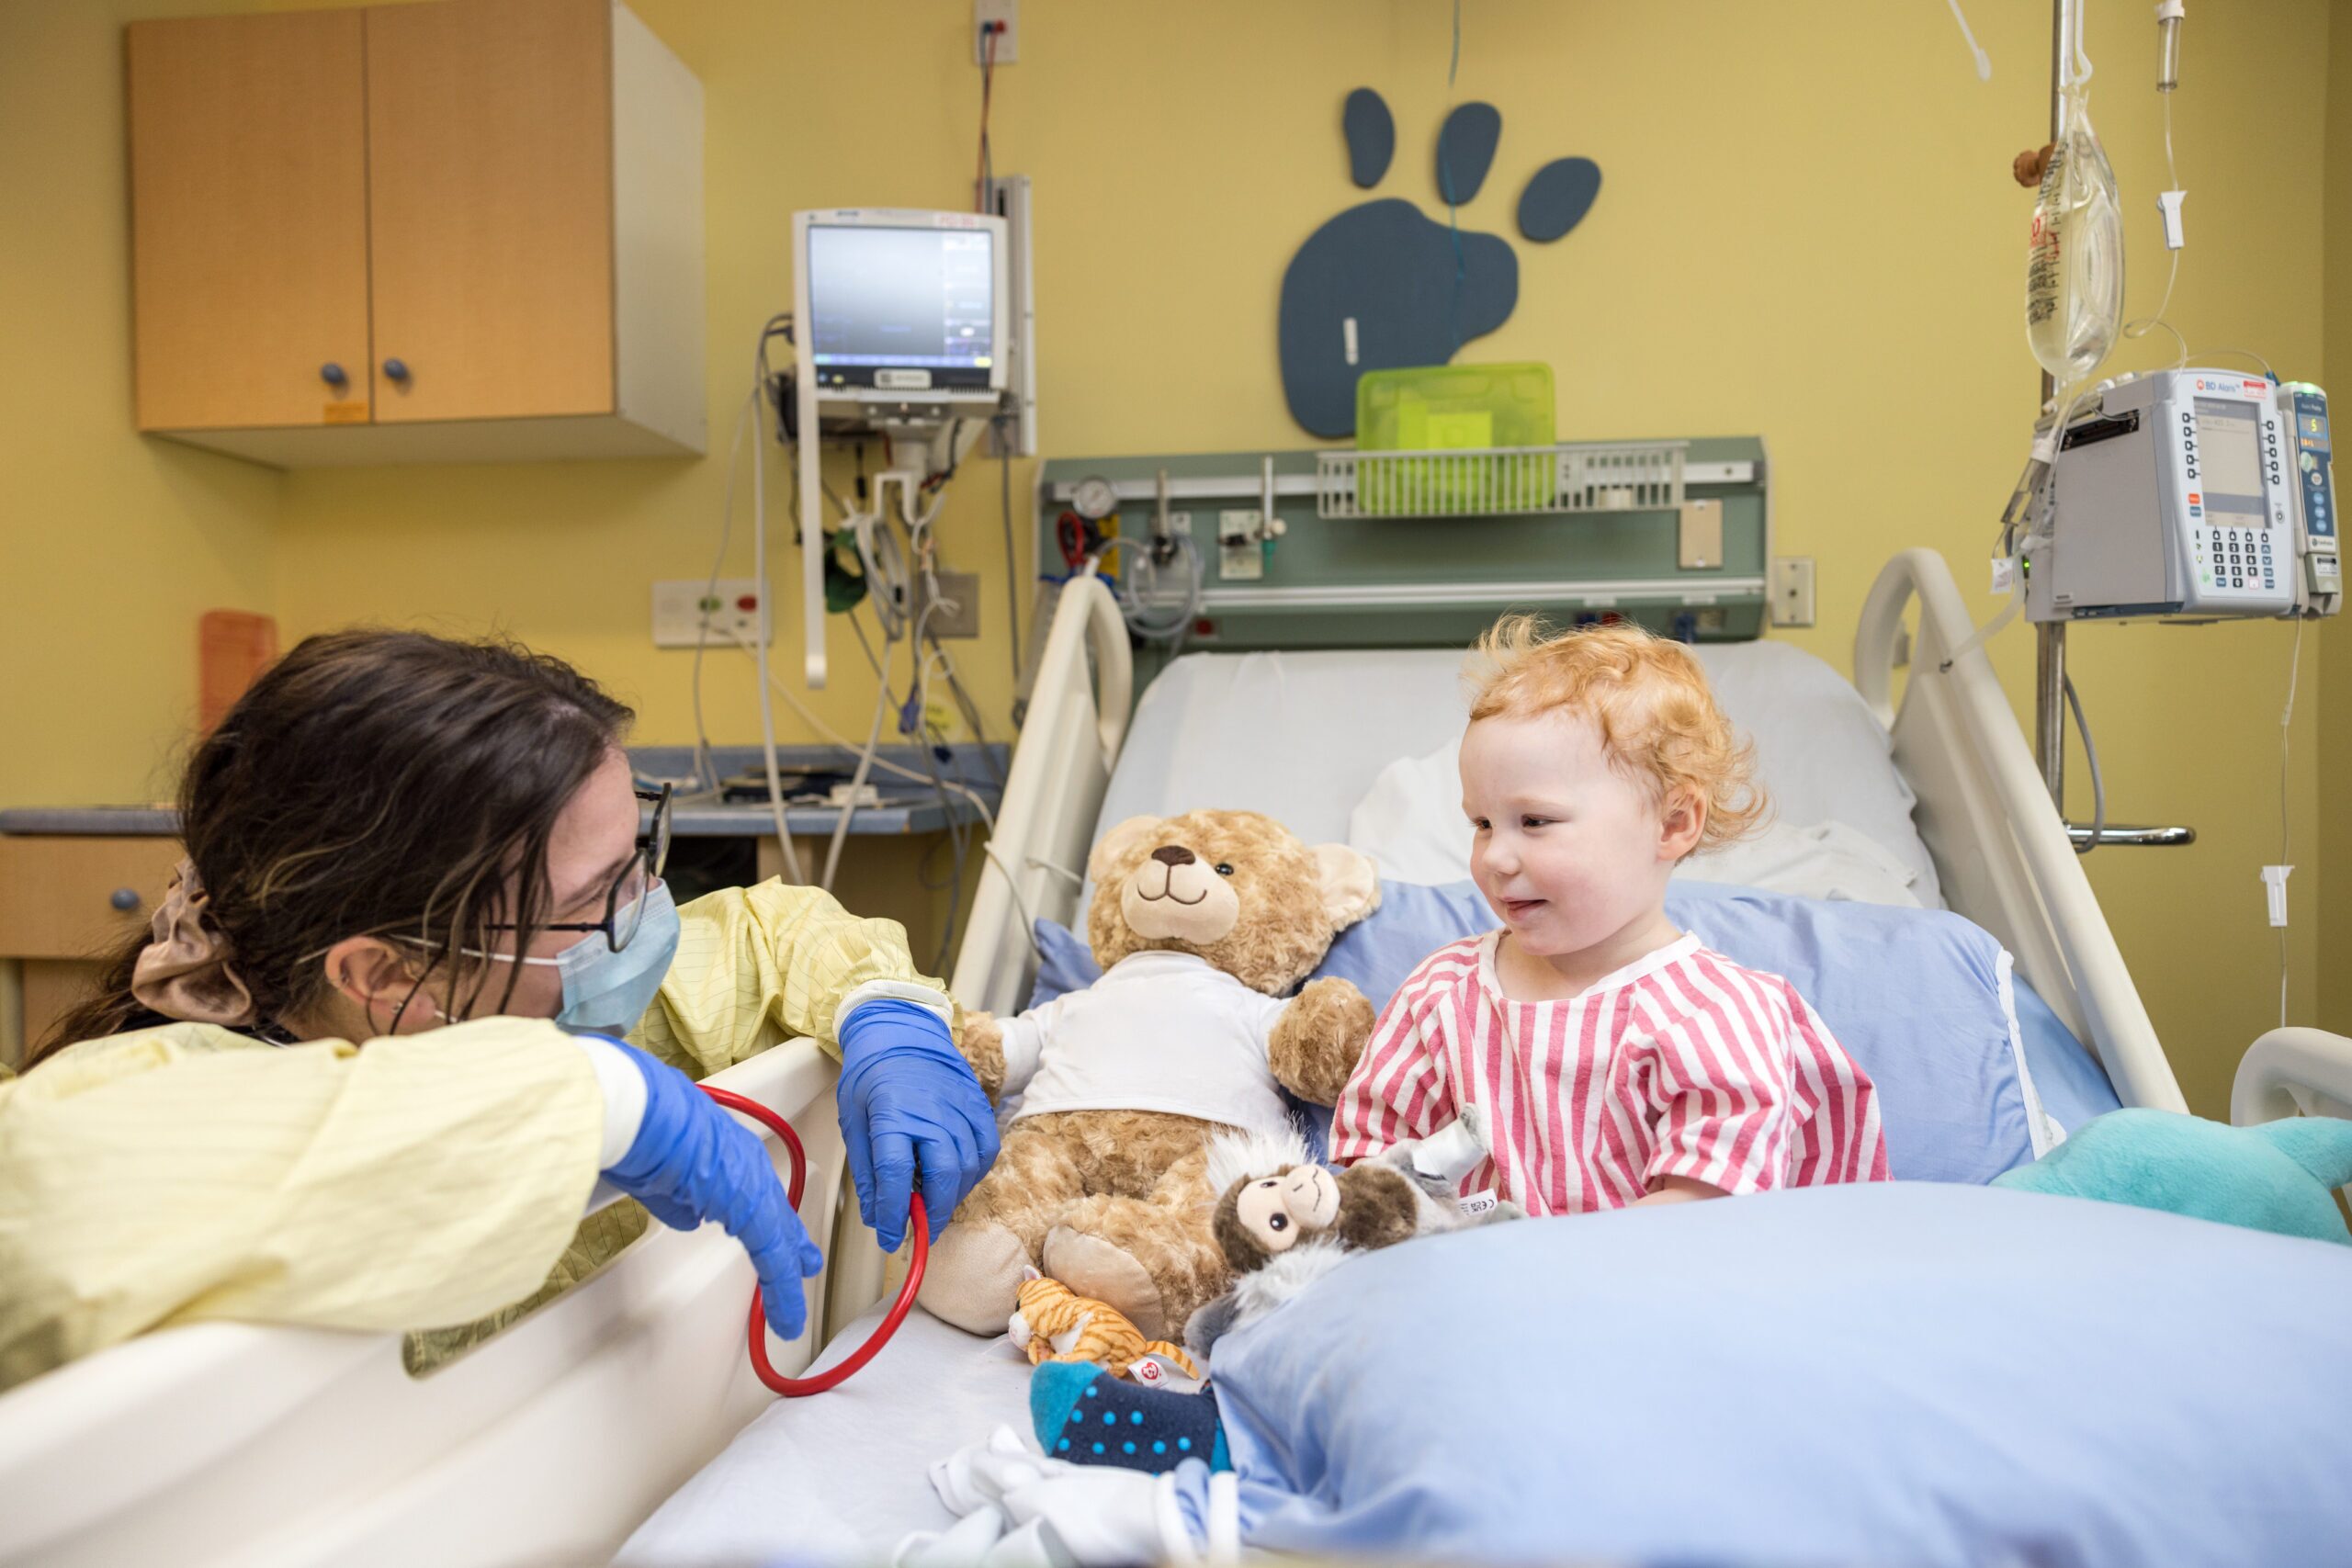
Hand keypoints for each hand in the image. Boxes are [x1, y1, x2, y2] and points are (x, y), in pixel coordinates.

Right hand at [598, 1040, 821, 1339]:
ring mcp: (752, 1182)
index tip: (774, 1237)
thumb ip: (680, 1200)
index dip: (769, 1219)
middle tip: (806, 1265)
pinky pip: (772, 1254)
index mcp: (724, 1149)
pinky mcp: (751, 1206)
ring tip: (791, 1311)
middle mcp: (746, 1162)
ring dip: (783, 1277)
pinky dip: (780, 1288)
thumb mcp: (659, 1173)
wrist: (638, 1111)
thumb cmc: (637, 1127)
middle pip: (776, 1213)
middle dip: (791, 1244)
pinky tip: (785, 1314)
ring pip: (776, 1237)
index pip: (755, 1192)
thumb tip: (693, 1217)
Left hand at [837, 999, 1000, 1249]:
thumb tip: (879, 1217)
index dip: (893, 1213)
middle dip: (932, 1212)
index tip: (889, 1237)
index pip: (896, 1174)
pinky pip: (986, 1151)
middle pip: (943, 1174)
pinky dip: (972, 1173)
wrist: (902, 1032)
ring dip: (951, 1195)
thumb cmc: (872, 1077)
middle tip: (920, 1230)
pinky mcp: (979, 1107)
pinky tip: (955, 1178)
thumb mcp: (854, 1122)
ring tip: (933, 1204)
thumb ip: (868, 1171)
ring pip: (968, 1166)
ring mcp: (960, 1107)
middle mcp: (932, 1112)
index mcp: (892, 1114)